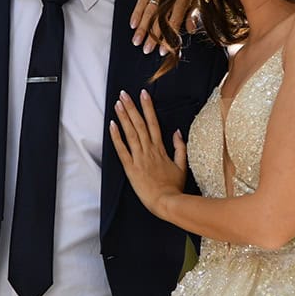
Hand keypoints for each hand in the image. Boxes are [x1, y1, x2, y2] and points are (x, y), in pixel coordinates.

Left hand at [110, 89, 186, 216]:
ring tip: (118, 104)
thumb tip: (177, 132)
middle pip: (140, 124)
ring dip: (124, 117)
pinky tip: (112, 125)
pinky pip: (122, 150)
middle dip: (132, 107)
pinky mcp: (131, 168)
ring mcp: (139, 158)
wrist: (167, 202)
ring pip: (131, 133)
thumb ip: (179, 147)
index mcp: (160, 149)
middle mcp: (149, 150)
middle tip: (124, 94)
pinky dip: (116, 137)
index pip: (153, 123)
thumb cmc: (174, 186)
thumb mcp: (182, 165)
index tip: (143, 94)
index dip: (148, 107)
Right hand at [130, 0, 198, 54]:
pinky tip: (133, 26)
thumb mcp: (196, 2)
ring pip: (148, 11)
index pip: (174, 20)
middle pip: (159, 18)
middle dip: (152, 36)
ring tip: (137, 42)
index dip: (168, 36)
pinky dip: (136, 14)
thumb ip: (193, 16)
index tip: (163, 50)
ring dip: (142, 28)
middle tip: (147, 50)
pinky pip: (140, 2)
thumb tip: (191, 30)